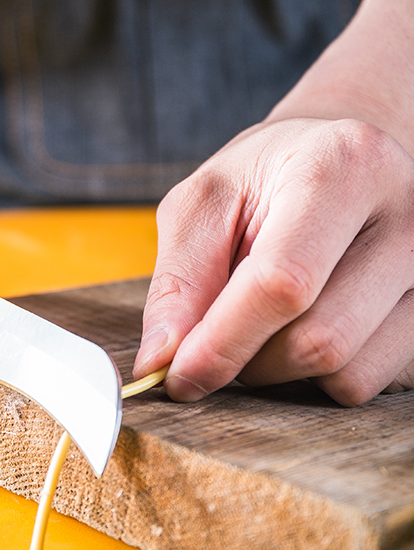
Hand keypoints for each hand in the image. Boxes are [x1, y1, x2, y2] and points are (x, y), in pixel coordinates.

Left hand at [134, 116, 413, 405]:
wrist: (339, 165)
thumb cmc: (264, 181)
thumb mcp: (203, 205)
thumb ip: (178, 281)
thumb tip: (160, 361)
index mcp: (342, 168)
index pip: (283, 282)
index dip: (221, 342)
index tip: (177, 376)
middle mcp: (409, 218)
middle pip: (318, 340)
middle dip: (247, 360)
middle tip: (216, 336)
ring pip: (346, 373)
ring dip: (281, 370)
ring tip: (264, 320)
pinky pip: (371, 384)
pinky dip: (320, 375)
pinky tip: (306, 325)